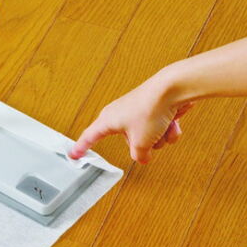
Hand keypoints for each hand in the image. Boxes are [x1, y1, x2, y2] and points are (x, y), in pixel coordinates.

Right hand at [69, 68, 193, 163]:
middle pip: (130, 142)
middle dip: (144, 144)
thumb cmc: (150, 109)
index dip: (81, 147)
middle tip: (150, 138)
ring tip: (163, 127)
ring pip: (148, 137)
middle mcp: (119, 114)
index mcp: (108, 120)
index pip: (89, 137)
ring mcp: (137, 112)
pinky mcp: (152, 110)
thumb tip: (143, 156)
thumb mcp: (141, 142)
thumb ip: (140, 155)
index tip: (73, 154)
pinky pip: (159, 129)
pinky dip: (167, 129)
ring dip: (159, 137)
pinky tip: (172, 123)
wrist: (172, 89)